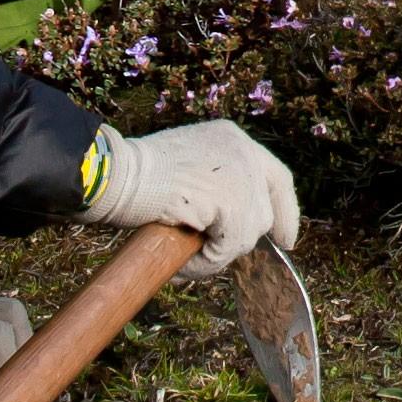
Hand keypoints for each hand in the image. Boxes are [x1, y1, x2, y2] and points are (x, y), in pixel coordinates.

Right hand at [81, 119, 301, 266]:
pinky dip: (209, 262)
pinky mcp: (231, 201)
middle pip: (264, 212)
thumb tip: (231, 226)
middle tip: (205, 251)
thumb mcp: (187, 170)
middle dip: (240, 239)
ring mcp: (240, 175)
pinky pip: (230, 247)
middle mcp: (243, 151)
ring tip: (184, 252)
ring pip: (248, 234)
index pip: (276, 177)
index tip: (286, 240)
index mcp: (232, 138)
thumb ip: (214, 186)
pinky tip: (185, 259)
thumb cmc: (134, 178)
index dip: (285, 211)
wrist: (115, 176)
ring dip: (218, 253)